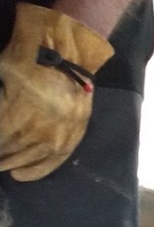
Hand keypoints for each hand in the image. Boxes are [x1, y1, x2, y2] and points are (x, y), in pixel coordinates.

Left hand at [0, 4, 112, 181]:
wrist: (67, 52)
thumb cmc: (26, 57)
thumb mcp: (1, 74)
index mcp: (21, 110)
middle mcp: (41, 128)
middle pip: (10, 151)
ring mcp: (60, 134)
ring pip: (29, 158)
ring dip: (10, 164)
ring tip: (0, 166)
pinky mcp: (73, 136)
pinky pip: (54, 160)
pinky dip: (36, 170)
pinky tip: (20, 175)